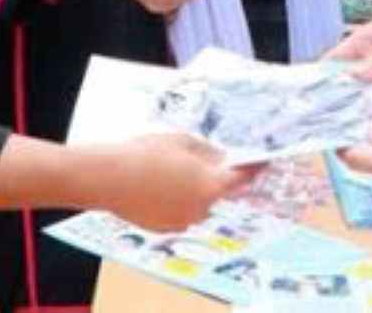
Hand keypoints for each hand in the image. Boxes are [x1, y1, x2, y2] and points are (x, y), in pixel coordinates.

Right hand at [100, 134, 255, 231]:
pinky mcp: (163, 229)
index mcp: (210, 186)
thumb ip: (208, 152)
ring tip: (169, 172)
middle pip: (216, 192)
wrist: (110, 178)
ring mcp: (181, 222)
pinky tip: (157, 187)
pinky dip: (174, 202)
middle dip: (211, 178)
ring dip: (191, 191)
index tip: (261, 163)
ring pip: (196, 204)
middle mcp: (201, 210)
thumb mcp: (183, 142)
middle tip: (196, 162)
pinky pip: (177, 213)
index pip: (241, 180)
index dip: (252, 170)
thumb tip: (222, 158)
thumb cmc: (147, 154)